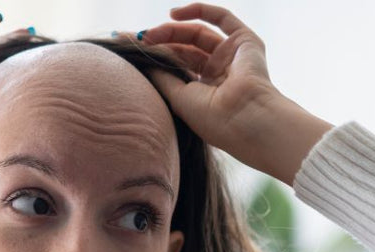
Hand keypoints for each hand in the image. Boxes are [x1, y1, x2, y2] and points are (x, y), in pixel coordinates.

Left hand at [123, 3, 332, 184]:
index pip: (176, 66)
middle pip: (184, 48)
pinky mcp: (246, 41)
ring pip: (197, 34)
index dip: (155, 55)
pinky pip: (221, 17)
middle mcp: (219, 72)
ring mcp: (232, 56)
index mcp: (205, 91)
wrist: (246, 118)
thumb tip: (143, 60)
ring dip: (172, 30)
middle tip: (139, 40)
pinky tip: (173, 14)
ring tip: (151, 34)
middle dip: (161, 41)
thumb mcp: (177, 98)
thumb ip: (161, 77)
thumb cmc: (213, 118)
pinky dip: (198, 10)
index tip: (128, 47)